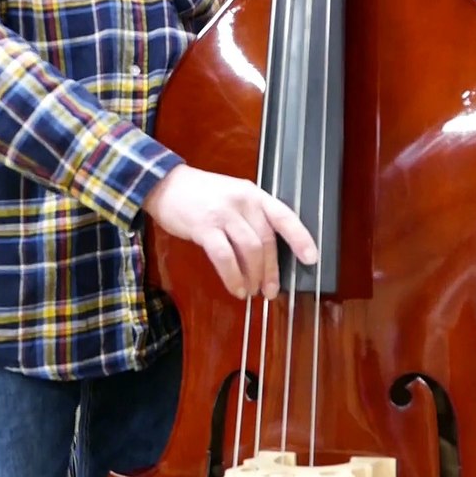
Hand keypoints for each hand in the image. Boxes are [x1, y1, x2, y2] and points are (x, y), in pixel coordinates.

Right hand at [142, 164, 317, 299]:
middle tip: (271, 290)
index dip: (300, 238)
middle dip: (271, 271)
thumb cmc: (200, 195)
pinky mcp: (204, 228)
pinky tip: (235, 288)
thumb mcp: (232, 196)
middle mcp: (242, 202)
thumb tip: (266, 254)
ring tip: (251, 292)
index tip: (311, 258)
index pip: (284, 216)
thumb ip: (250, 217)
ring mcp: (223, 214)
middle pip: (266, 241)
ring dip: (253, 276)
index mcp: (253, 194)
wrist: (165, 184)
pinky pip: (225, 257)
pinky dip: (233, 276)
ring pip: (249, 251)